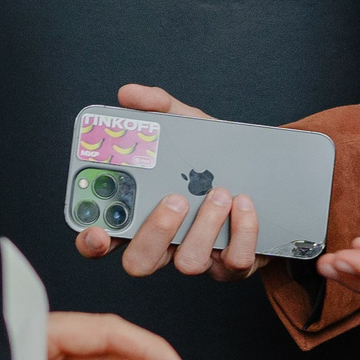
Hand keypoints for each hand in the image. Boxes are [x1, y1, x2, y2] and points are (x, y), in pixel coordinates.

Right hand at [73, 86, 261, 280]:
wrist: (267, 175)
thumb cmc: (215, 157)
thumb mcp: (188, 127)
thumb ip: (158, 109)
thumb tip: (129, 95)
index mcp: (142, 215)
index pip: (103, 239)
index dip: (93, 242)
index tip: (98, 230)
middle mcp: (166, 244)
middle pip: (139, 261)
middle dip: (155, 232)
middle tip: (174, 199)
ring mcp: (199, 257)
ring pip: (188, 263)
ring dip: (204, 226)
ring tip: (219, 192)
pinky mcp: (234, 264)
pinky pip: (234, 260)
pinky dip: (242, 230)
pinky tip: (244, 202)